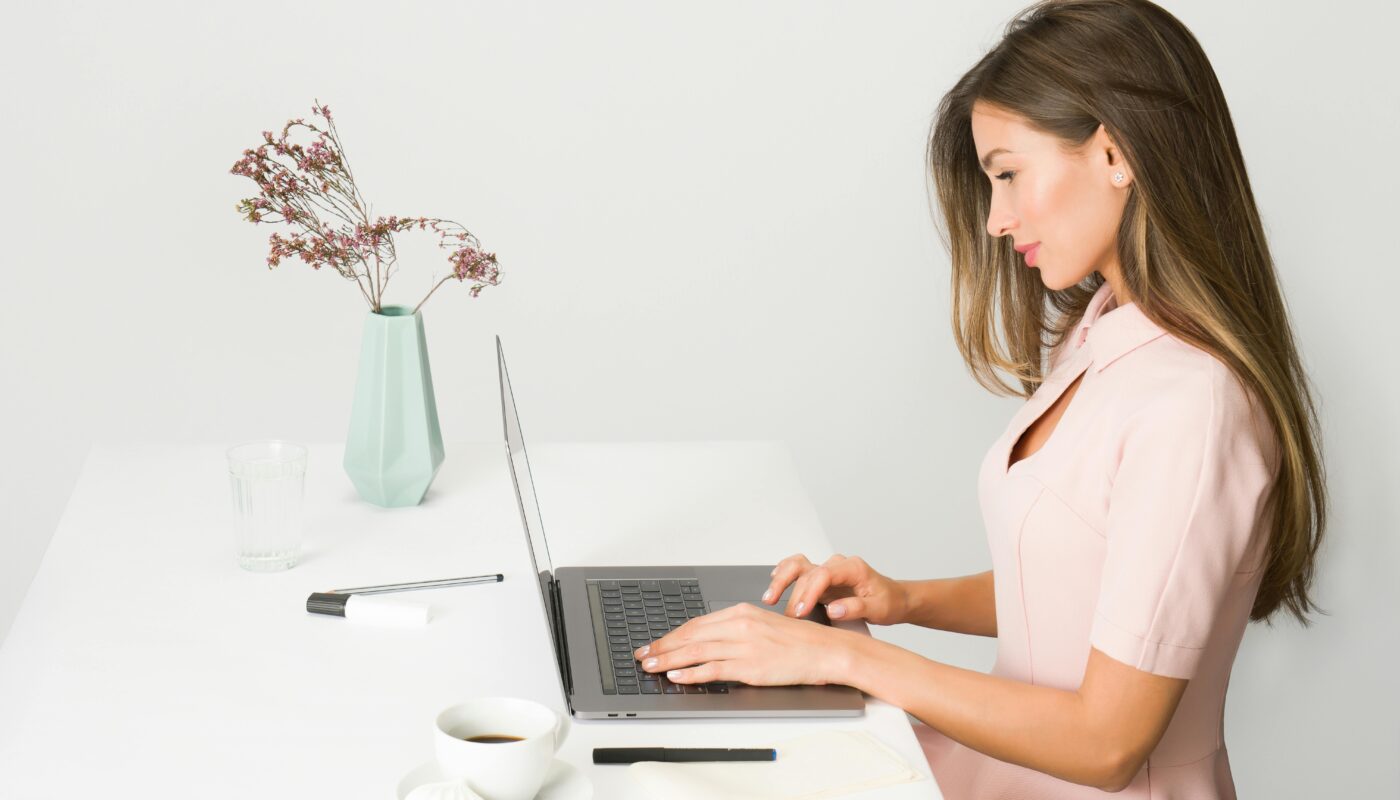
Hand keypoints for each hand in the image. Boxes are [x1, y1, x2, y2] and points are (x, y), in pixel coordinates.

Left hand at [632, 602, 854, 685]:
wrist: (825, 651)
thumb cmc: (798, 641)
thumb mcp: (762, 625)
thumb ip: (735, 629)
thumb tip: (708, 640)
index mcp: (741, 612)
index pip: (696, 624)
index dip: (671, 635)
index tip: (655, 643)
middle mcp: (740, 626)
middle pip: (690, 636)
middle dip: (662, 647)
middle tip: (642, 655)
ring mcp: (744, 646)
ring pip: (696, 652)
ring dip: (669, 660)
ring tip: (651, 667)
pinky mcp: (750, 667)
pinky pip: (713, 670)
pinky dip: (692, 673)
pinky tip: (677, 676)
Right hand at [762, 553, 908, 625]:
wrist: (894, 598)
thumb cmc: (888, 602)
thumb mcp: (878, 609)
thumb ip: (856, 608)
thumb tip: (833, 609)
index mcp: (852, 568)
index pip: (824, 574)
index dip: (809, 592)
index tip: (801, 612)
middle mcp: (837, 565)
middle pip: (807, 571)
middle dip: (794, 594)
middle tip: (788, 616)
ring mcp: (828, 570)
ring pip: (798, 565)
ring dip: (782, 579)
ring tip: (769, 598)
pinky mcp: (821, 579)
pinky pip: (798, 570)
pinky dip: (784, 573)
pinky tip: (773, 581)